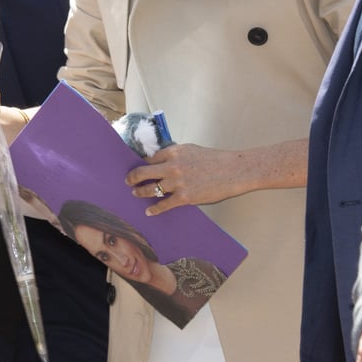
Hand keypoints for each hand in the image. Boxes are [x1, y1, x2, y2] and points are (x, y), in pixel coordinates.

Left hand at [126, 143, 241, 214]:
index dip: (141, 164)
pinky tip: (149, 211)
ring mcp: (177, 182)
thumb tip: (162, 161)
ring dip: (140, 192)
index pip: (150, 159)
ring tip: (135, 193)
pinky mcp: (184, 197)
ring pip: (150, 188)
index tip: (136, 169)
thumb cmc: (215, 160)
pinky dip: (154, 209)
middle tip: (128, 181)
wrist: (233, 171)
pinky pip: (163, 204)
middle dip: (132, 178)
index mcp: (173, 152)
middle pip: (143, 172)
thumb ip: (175, 155)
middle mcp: (171, 166)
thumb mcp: (191, 150)